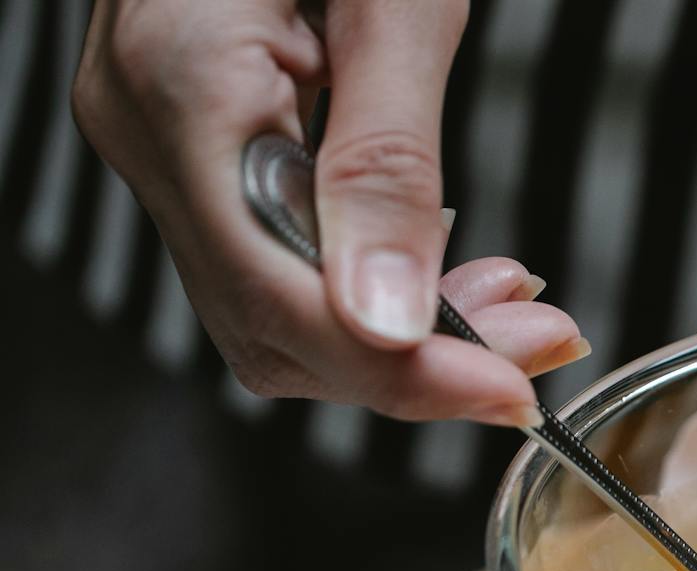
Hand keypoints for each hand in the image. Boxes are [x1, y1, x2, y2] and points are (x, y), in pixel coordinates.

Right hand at [73, 0, 584, 425]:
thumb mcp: (396, 1)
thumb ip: (387, 160)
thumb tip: (389, 319)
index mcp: (179, 87)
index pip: (281, 296)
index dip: (399, 371)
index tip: (509, 393)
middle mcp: (146, 130)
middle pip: (273, 324)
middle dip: (415, 363)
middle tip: (536, 350)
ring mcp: (160, 140)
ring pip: (275, 308)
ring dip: (403, 336)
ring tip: (516, 310)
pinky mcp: (196, 139)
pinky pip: (275, 254)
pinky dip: (372, 286)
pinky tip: (453, 269)